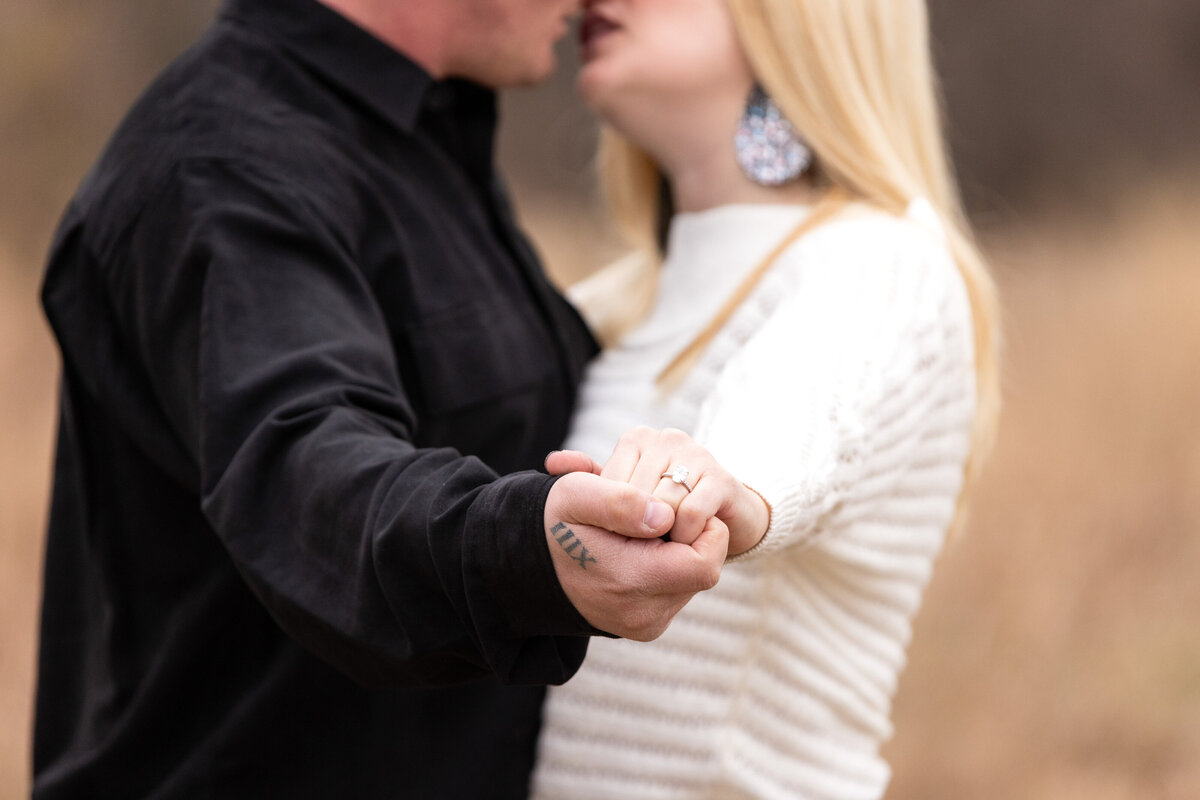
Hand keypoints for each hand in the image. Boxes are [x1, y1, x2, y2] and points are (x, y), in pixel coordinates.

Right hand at [543, 471, 727, 640]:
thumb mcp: (575, 494)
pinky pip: (676, 593)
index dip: (705, 530)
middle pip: (701, 571)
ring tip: (639, 535)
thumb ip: (621, 501)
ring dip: (677, 553)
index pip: (706, 563)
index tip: (678, 509)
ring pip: (691, 582)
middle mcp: (643, 614)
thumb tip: (666, 516)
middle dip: (688, 539)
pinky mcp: (646, 627)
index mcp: (630, 581)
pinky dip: (666, 569)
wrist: (526, 567)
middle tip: (654, 518)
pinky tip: (636, 553)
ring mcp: (645, 625)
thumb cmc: (554, 524)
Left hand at [547, 426, 769, 557]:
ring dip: (663, 535)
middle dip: (638, 528)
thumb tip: (552, 463)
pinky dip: (685, 534)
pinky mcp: (722, 479)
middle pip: (636, 497)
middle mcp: (667, 439)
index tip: (625, 530)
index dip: (615, 518)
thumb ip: (590, 481)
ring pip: (663, 506)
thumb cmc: (663, 509)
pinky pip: (691, 512)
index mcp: (637, 438)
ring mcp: (697, 455)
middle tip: (646, 542)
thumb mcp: (619, 496)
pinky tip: (685, 540)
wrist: (721, 519)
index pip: (611, 484)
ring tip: (666, 541)